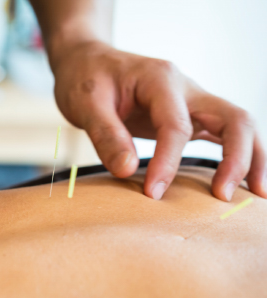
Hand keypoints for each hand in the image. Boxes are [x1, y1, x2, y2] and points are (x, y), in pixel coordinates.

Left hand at [51, 40, 266, 200]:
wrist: (88, 63)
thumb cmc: (85, 79)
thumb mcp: (85, 103)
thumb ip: (105, 135)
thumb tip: (128, 171)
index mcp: (160, 79)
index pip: (175, 126)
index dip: (167, 163)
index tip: (152, 194)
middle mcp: (186, 88)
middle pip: (233, 118)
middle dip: (236, 159)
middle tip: (222, 197)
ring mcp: (193, 102)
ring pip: (239, 126)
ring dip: (250, 159)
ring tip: (255, 195)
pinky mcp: (190, 116)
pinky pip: (224, 135)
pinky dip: (236, 157)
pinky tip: (238, 184)